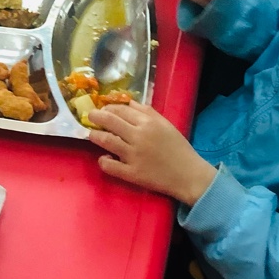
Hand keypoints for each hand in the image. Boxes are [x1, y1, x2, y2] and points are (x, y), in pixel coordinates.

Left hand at [88, 100, 217, 204]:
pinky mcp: (132, 174)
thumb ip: (147, 112)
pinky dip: (103, 161)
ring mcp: (134, 156)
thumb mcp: (166, 124)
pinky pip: (110, 166)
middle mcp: (139, 137)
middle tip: (90, 117)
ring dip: (95, 136)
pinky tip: (104, 158)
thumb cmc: (178, 148)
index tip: (102, 110)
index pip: (121, 110)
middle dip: (96, 117)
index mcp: (148, 123)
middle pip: (110, 122)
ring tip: (92, 135)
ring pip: (107, 141)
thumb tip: (128, 103)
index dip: (108, 108)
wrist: (188, 175)